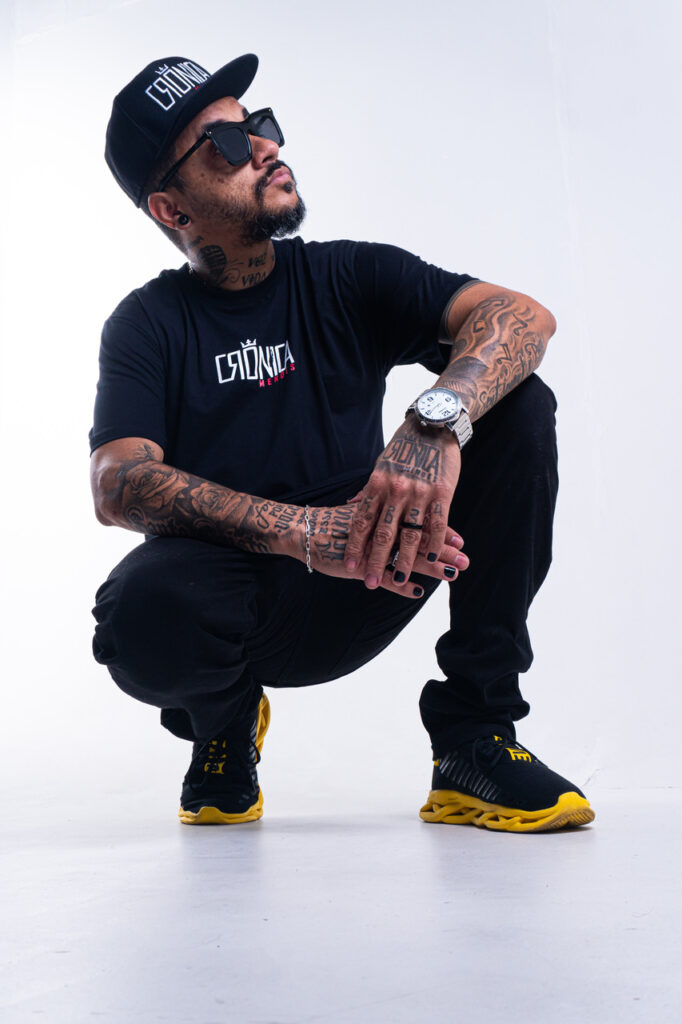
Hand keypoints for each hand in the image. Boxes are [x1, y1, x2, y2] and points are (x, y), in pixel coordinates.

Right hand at [300, 504, 467, 599]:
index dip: (440, 533)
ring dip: (431, 567)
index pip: (418, 523)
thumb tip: (402, 512)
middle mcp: (382, 531)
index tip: (461, 540)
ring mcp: (372, 550)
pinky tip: (418, 591)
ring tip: (453, 574)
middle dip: (444, 552)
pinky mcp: (359, 566)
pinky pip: (384, 577)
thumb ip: (383, 514)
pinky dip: (401, 585)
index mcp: (386, 515)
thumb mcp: (362, 511)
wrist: (304, 530)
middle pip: (419, 541)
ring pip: (407, 558)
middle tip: (466, 560)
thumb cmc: (334, 522)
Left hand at [343, 417, 467, 588]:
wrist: (432, 425)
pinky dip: (435, 543)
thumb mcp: (380, 466)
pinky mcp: (442, 493)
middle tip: (368, 583)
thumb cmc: (404, 447)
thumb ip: (369, 489)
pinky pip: (437, 524)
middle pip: (383, 533)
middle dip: (375, 560)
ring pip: (410, 534)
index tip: (350, 566)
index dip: (356, 546)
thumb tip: (351, 504)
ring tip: (398, 579)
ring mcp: (419, 493)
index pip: (363, 521)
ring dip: (404, 560)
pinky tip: (432, 559)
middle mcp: (396, 491)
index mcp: (378, 484)